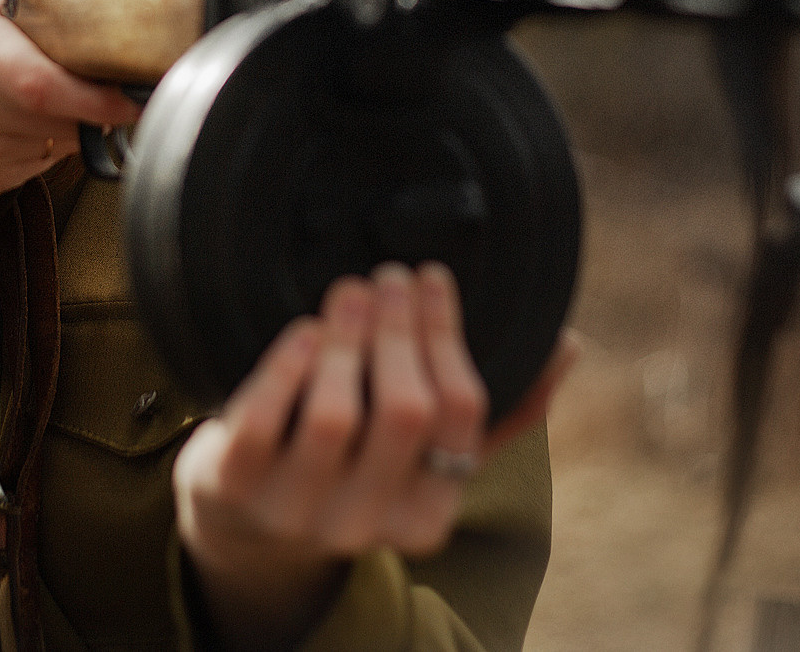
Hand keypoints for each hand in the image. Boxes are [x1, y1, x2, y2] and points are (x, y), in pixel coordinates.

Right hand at [0, 0, 140, 224]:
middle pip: (63, 119)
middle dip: (97, 106)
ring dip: (73, 122)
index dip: (97, 98)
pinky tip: (19, 119)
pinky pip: (42, 164)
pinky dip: (48, 142)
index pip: (43, 86)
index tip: (133, 94)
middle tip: (109, 84)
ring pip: (60, 144)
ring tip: (47, 93)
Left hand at [171, 263, 576, 651]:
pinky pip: (263, 422)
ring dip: (349, 337)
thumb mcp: (423, 456)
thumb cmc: (353, 469)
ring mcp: (294, 512)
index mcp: (426, 515)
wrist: (247, 523)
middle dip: (400, 326)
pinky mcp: (233, 489)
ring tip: (349, 291)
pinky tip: (306, 330)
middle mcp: (365, 525)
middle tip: (389, 273)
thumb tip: (566, 345)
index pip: (459, 413)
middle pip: (404, 409)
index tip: (431, 276)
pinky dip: (285, 367)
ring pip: (337, 414)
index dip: (448, 334)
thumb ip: (498, 410)